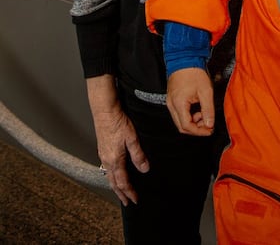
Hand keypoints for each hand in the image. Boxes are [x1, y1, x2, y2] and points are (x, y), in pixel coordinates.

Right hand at [86, 75, 148, 206]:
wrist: (104, 110)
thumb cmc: (118, 122)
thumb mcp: (132, 138)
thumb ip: (138, 155)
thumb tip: (145, 169)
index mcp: (115, 160)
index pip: (123, 182)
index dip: (129, 192)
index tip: (135, 200)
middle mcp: (107, 160)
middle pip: (113, 182)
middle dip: (121, 193)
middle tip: (127, 202)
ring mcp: (103, 154)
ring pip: (109, 176)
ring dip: (115, 186)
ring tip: (120, 191)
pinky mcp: (102, 149)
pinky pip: (106, 168)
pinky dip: (111, 176)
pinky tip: (114, 172)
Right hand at [166, 67, 214, 135]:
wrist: (185, 58)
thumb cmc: (194, 72)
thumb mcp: (205, 91)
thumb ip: (208, 110)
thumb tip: (210, 124)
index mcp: (179, 104)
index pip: (187, 126)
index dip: (199, 131)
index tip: (209, 130)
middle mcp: (171, 104)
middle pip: (181, 127)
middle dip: (196, 129)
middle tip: (208, 126)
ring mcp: (170, 102)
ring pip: (179, 121)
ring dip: (192, 122)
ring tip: (204, 115)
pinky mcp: (172, 98)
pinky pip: (178, 113)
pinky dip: (188, 115)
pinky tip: (197, 110)